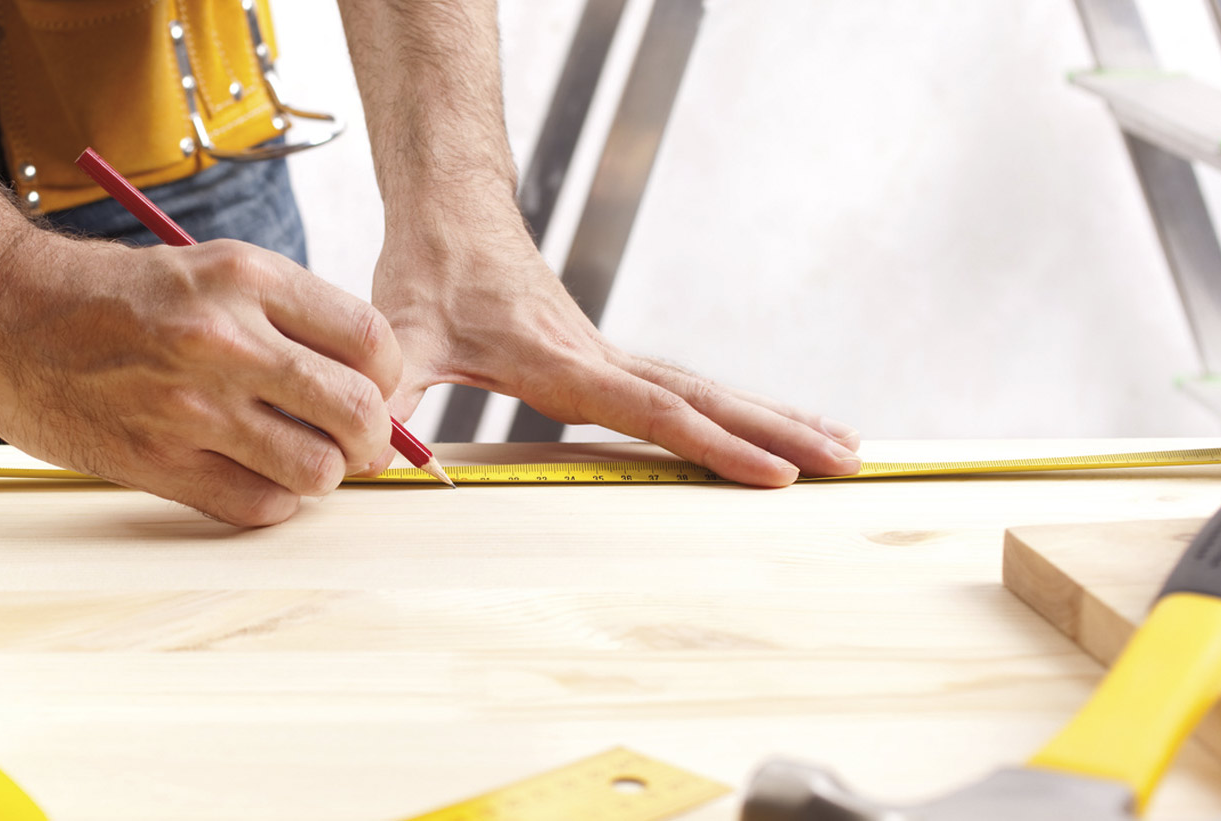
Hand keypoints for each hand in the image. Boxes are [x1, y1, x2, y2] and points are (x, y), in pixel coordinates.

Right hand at [0, 233, 400, 525]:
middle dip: (370, 439)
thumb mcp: (205, 270)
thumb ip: (281, 318)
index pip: (370, 340)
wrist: (2, 312)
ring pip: (316, 470)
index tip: (375, 389)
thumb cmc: (109, 293)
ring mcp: (191, 406)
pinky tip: (250, 477)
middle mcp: (226, 339)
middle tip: (356, 443)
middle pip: (358, 411)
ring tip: (298, 459)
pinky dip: (271, 501)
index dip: (386, 376)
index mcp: (245, 277)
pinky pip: (258, 505)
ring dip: (319, 475)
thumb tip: (361, 380)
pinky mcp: (157, 460)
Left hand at [373, 231, 860, 485]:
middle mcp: (597, 358)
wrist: (450, 219)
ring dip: (774, 419)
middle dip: (777, 433)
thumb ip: (390, 387)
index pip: (651, 409)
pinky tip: (769, 429)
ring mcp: (607, 357)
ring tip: (845, 448)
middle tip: (848, 462)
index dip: (712, 444)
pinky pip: (684, 389)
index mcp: (559, 361)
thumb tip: (372, 450)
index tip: (773, 475)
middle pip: (704, 398)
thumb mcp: (399, 334)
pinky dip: (736, 411)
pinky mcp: (604, 359)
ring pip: (706, 390)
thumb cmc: (427, 275)